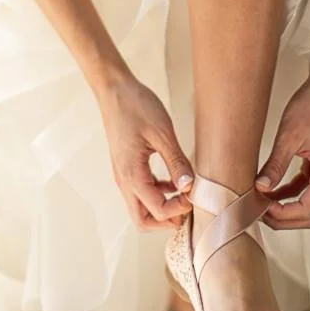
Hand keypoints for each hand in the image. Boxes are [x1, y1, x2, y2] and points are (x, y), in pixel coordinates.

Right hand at [98, 74, 193, 230]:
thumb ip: (177, 162)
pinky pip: (141, 191)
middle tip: (188, 208)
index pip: (156, 210)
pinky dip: (157, 193)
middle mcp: (124, 181)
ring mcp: (123, 175)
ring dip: (163, 207)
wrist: (114, 90)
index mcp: (132, 175)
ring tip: (184, 194)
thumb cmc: (136, 107)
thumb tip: (190, 187)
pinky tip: (174, 180)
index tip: (194, 196)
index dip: (178, 210)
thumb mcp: (162, 133)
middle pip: (143, 219)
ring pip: (141, 207)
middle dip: (166, 220)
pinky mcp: (126, 167)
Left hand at [255, 73, 309, 229]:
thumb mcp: (288, 136)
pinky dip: (290, 194)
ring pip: (309, 206)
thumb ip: (275, 165)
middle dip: (283, 218)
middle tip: (256, 210)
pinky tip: (270, 190)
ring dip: (286, 208)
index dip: (281, 215)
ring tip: (260, 201)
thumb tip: (260, 188)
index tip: (258, 207)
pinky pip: (308, 191)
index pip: (307, 211)